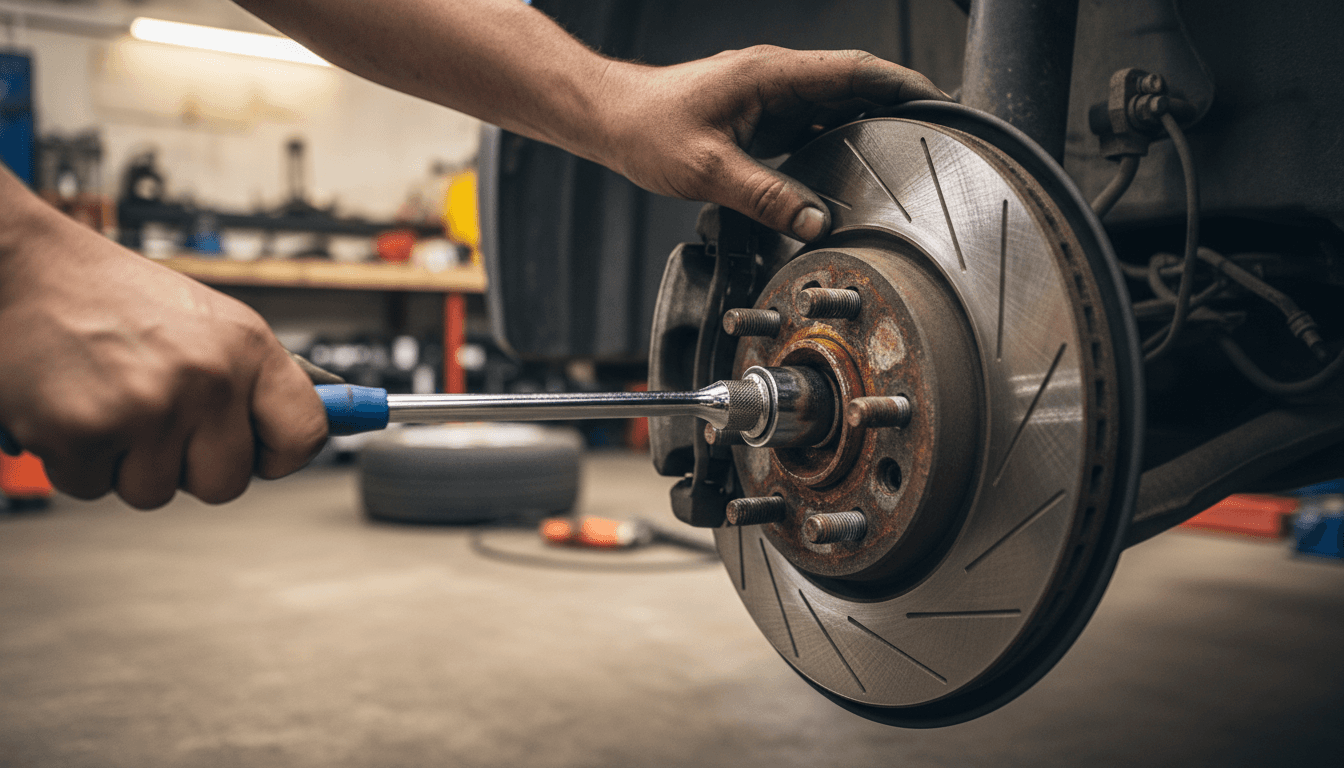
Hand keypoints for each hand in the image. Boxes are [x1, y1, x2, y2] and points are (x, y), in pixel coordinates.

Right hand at [0, 197, 326, 508]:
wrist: (21, 268)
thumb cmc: (112, 297)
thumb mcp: (208, 322)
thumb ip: (253, 378)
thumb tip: (312, 427)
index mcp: (247, 347)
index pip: (305, 433)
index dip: (279, 455)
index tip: (262, 453)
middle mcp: (207, 377)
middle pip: (226, 484)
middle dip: (188, 465)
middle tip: (155, 417)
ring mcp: (147, 408)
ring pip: (154, 492)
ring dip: (126, 463)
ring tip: (108, 400)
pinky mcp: (84, 432)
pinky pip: (93, 488)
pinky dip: (76, 460)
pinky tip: (72, 407)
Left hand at [594, 46, 948, 241]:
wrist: (613, 120)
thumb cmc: (648, 130)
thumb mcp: (708, 171)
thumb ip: (765, 197)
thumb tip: (814, 220)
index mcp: (771, 75)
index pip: (855, 70)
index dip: (902, 84)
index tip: (938, 102)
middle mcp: (776, 79)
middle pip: (853, 86)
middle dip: (895, 107)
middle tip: (931, 138)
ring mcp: (770, 96)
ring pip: (834, 106)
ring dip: (866, 126)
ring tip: (899, 156)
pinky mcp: (760, 116)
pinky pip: (811, 124)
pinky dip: (835, 141)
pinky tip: (845, 168)